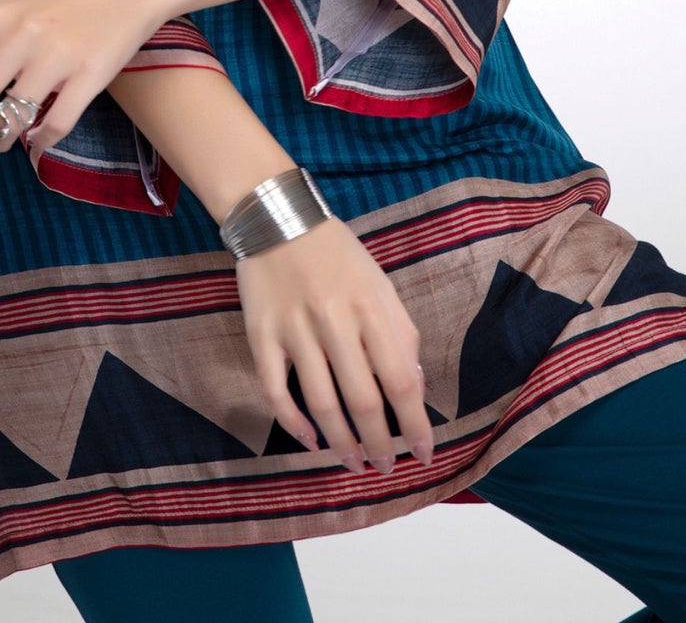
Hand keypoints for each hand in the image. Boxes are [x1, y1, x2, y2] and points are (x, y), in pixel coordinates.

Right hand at [236, 216, 434, 474]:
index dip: (415, 424)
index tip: (424, 453)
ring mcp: (294, 329)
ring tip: (353, 464)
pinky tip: (310, 440)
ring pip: (321, 403)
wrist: (277, 218)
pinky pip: (275, 391)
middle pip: (362, 400)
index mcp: (370, 305)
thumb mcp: (380, 282)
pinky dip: (292, 423)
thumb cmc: (337, 254)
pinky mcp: (261, 335)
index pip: (400, 379)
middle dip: (379, 443)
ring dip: (341, 443)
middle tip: (386, 468)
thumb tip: (414, 385)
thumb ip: (400, 331)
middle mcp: (334, 319)